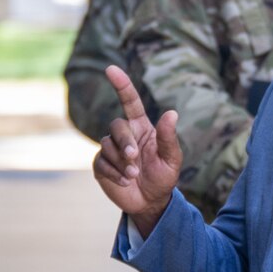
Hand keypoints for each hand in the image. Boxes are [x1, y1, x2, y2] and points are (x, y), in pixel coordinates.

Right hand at [92, 65, 181, 236]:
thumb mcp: (172, 159)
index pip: (130, 101)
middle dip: (125, 142)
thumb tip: (172, 113)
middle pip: (116, 126)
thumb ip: (169, 137)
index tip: (111, 69)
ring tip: (133, 175)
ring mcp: (111, 150)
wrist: (150, 202)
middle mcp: (124, 135)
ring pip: (107, 145)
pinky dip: (114, 173)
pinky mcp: (101, 166)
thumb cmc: (163, 177)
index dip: (121, 84)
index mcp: (141, 127)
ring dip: (121, 161)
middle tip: (135, 159)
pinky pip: (101, 162)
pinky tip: (125, 181)